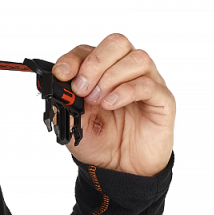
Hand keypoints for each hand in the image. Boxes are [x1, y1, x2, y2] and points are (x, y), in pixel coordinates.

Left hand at [52, 34, 175, 176]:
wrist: (121, 171)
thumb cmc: (101, 143)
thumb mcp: (72, 125)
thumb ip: (62, 105)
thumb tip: (51, 87)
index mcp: (102, 73)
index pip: (89, 50)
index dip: (74, 58)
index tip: (62, 74)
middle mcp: (126, 73)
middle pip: (117, 43)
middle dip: (94, 62)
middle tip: (81, 88)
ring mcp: (146, 84)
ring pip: (137, 58)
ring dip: (112, 76)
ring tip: (98, 100)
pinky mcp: (162, 101)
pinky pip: (149, 85)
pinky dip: (126, 91)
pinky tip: (111, 104)